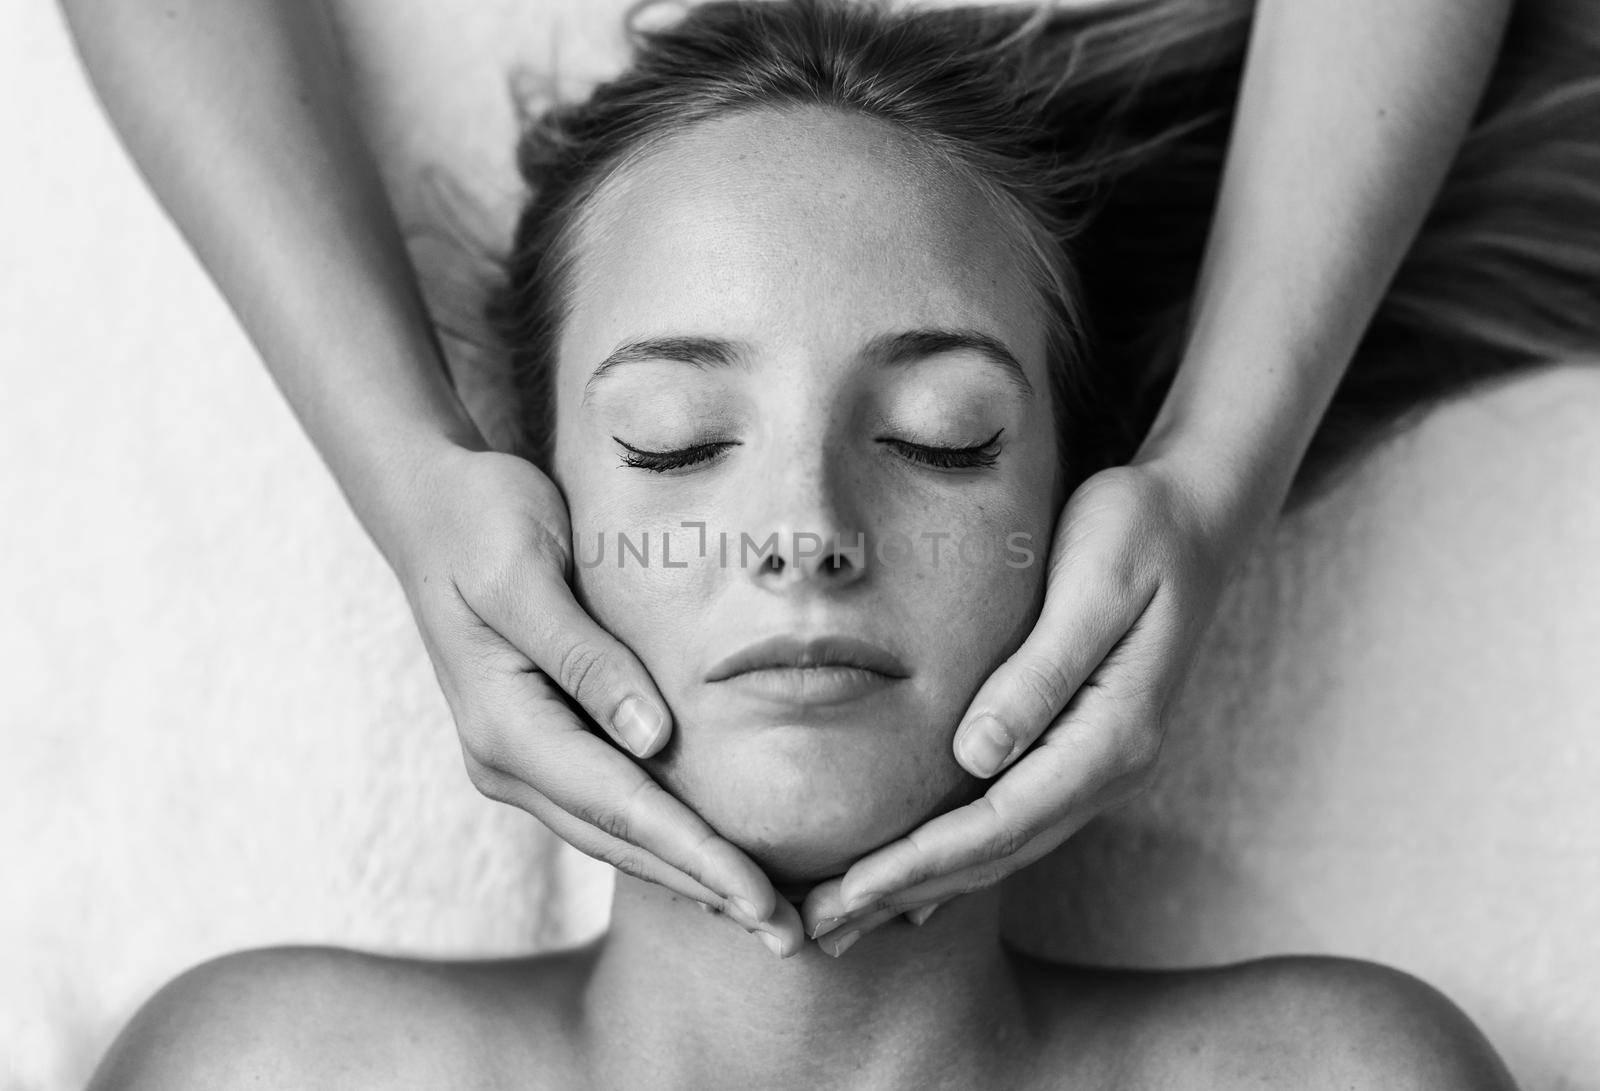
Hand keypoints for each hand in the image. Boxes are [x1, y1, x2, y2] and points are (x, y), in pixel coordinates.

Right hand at [387, 443, 803, 954]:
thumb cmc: (483, 521)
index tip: (763, 899)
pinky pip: (608, 809)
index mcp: (505, 725)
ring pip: (616, 838)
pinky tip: (711, 861)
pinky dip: (664, 842)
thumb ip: (586, 658)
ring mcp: (518, 760)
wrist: (429, 504)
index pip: (621, 808)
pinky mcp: (538, 744)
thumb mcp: (527, 573)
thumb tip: (652, 741)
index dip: (697, 857)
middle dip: (708, 891)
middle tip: (790, 937)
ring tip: (766, 916)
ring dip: (691, 878)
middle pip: (623, 843)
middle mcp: (507, 761)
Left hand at [801, 454, 1267, 949]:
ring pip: (1005, 848)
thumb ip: (1038, 674)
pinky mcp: (1083, 746)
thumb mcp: (1093, 587)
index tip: (849, 891)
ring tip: (850, 916)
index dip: (920, 863)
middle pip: (997, 854)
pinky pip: (1014, 819)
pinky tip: (917, 876)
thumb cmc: (1138, 532)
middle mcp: (1112, 767)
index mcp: (1112, 735)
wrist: (1197, 514)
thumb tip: (974, 758)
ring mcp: (1101, 763)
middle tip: (820, 930)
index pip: (998, 822)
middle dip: (906, 894)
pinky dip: (959, 855)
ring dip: (927, 886)